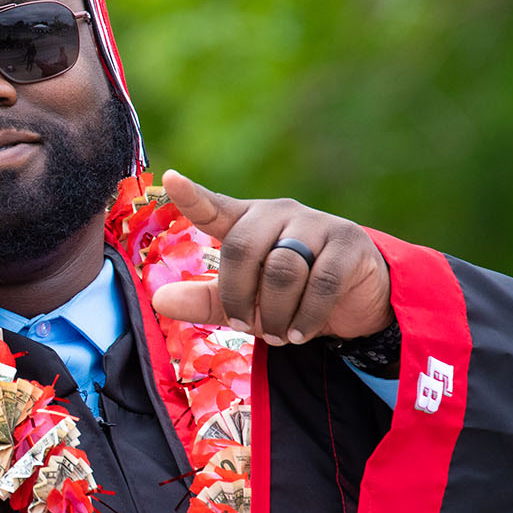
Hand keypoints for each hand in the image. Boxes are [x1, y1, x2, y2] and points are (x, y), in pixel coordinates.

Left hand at [149, 169, 392, 344]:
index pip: (214, 207)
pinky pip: (320, 282)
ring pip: (282, 269)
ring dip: (275, 312)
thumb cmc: (288, 296)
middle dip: (239, 295)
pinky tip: (301, 333)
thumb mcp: (243, 301)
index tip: (172, 179)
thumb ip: (204, 300)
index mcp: (246, 222)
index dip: (192, 196)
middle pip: (242, 248)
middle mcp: (278, 213)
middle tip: (245, 325)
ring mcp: (316, 224)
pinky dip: (306, 315)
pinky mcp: (348, 243)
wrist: (353, 301)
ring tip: (280, 333)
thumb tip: (159, 300)